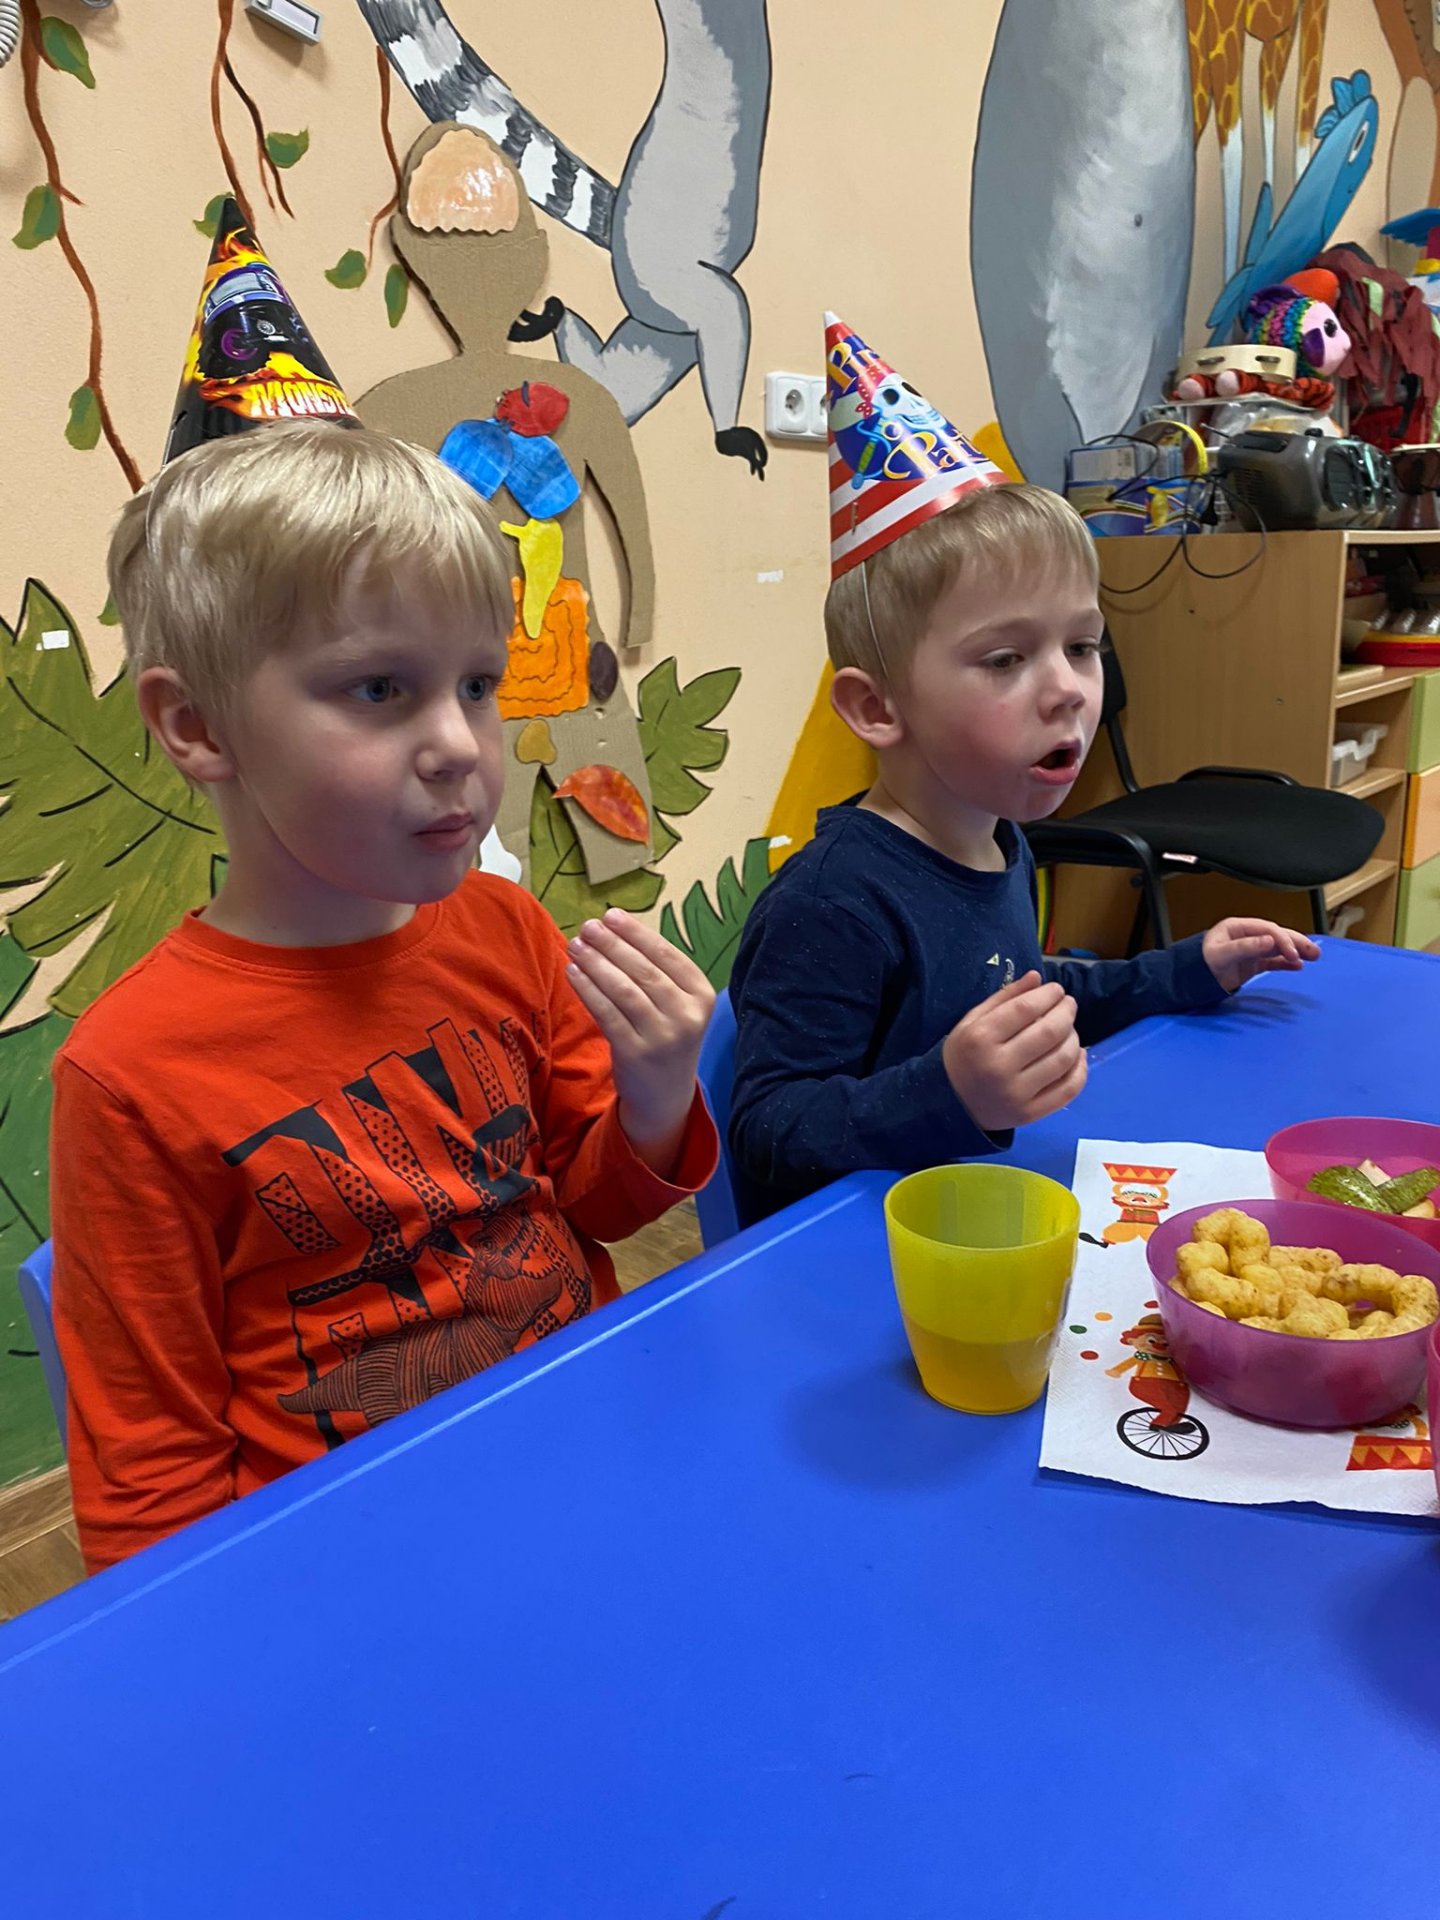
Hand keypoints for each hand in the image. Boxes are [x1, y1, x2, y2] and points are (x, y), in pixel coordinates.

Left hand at [567, 908, 714, 1176]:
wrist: (665, 1095)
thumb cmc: (666, 1036)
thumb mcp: (677, 1005)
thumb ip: (657, 972)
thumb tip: (615, 928)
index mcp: (702, 996)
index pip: (667, 956)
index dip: (637, 933)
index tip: (611, 915)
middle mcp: (687, 1015)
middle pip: (644, 971)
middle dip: (612, 944)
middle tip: (588, 927)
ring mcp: (662, 1036)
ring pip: (624, 990)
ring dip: (596, 963)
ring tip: (575, 945)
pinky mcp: (635, 1053)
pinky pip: (606, 1013)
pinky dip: (587, 989)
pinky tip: (573, 973)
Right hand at [941, 971, 1086, 1132]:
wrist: (951, 1105)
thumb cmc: (963, 1056)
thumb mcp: (972, 1021)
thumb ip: (1004, 997)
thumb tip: (1038, 977)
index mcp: (980, 1038)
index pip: (1026, 1009)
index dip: (1048, 995)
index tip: (1057, 990)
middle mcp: (998, 1066)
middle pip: (1050, 1033)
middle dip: (1066, 1013)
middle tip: (1068, 1005)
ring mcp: (1016, 1093)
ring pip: (1063, 1059)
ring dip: (1074, 1038)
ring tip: (1069, 1029)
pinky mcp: (1030, 1114)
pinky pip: (1069, 1089)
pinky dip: (1081, 1069)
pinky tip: (1078, 1055)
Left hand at [1201, 917, 1320, 993]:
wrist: (1189, 980)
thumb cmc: (1199, 963)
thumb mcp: (1222, 954)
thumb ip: (1245, 947)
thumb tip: (1270, 941)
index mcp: (1238, 927)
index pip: (1268, 929)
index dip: (1283, 940)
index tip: (1293, 953)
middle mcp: (1246, 936)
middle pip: (1277, 936)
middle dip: (1296, 943)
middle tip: (1313, 952)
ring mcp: (1250, 950)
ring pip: (1278, 948)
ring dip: (1295, 952)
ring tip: (1313, 956)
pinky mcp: (1251, 964)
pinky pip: (1272, 961)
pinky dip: (1285, 963)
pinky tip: (1298, 966)